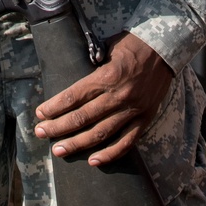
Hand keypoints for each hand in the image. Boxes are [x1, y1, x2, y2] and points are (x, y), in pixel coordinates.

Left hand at [33, 32, 172, 166]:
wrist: (164, 48)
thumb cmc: (131, 45)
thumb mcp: (106, 49)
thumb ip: (90, 66)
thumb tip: (72, 83)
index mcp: (106, 76)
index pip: (74, 96)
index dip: (55, 107)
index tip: (40, 114)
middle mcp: (118, 96)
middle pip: (82, 117)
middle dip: (58, 127)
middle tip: (41, 133)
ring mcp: (132, 110)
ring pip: (100, 133)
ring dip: (78, 144)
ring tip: (59, 150)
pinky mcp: (145, 119)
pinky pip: (126, 142)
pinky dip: (110, 154)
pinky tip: (94, 161)